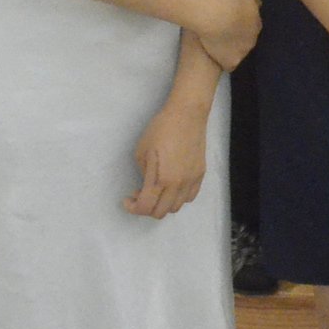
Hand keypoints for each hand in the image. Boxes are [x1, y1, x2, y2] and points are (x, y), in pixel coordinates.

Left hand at [125, 96, 208, 218]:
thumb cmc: (160, 129)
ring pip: (176, 207)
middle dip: (146, 208)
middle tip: (139, 194)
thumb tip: (147, 185)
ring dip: (163, 204)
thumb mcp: (141, 152)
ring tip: (156, 190)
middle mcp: (178, 184)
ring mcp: (191, 180)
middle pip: (160, 212)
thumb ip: (144, 174)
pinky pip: (190, 197)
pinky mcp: (200, 174)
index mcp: (161, 179)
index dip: (133, 208)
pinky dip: (178, 198)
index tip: (127, 199)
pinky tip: (172, 186)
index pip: (146, 207)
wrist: (187, 115)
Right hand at [194, 0, 260, 70]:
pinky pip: (229, 65)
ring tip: (215, 44)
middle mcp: (253, 40)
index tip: (230, 23)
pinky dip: (223, 62)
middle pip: (245, 42)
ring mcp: (243, 52)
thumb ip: (253, 0)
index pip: (251, 29)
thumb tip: (256, 4)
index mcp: (257, 24)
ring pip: (238, 54)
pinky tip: (215, 58)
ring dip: (229, 50)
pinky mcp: (231, 62)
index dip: (240, 26)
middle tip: (222, 32)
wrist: (217, 14)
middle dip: (236, 38)